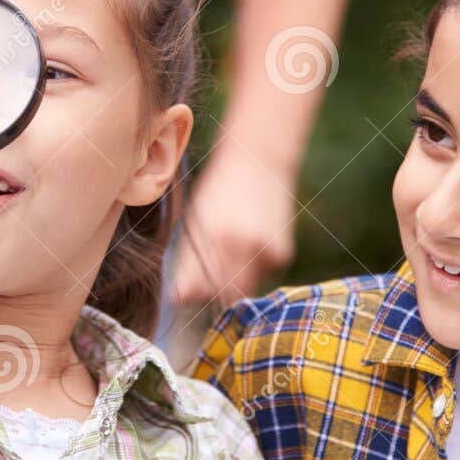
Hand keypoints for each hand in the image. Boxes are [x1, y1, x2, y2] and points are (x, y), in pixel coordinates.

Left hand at [171, 147, 296, 307]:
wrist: (259, 161)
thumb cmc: (219, 190)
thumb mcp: (197, 220)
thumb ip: (188, 260)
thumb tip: (178, 299)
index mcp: (209, 236)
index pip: (193, 289)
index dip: (188, 293)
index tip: (185, 289)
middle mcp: (237, 245)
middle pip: (219, 294)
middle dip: (211, 289)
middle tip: (210, 266)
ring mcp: (261, 250)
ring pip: (242, 288)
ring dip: (234, 278)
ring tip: (232, 246)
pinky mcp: (280, 254)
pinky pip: (262, 276)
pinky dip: (255, 266)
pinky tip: (253, 239)